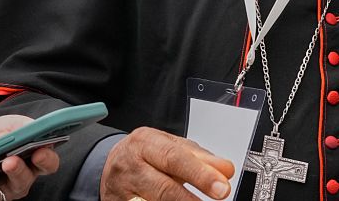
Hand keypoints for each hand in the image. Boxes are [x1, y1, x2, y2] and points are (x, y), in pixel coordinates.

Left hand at [0, 115, 59, 199]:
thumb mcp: (8, 124)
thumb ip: (17, 127)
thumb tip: (15, 136)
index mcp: (32, 163)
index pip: (48, 165)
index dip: (46, 159)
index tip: (39, 151)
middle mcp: (17, 183)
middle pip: (21, 183)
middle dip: (16, 171)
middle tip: (8, 161)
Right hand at [101, 127, 233, 200]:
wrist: (112, 164)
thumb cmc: (146, 154)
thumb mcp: (171, 147)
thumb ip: (200, 158)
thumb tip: (226, 170)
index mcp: (146, 142)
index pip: (176, 159)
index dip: (201, 174)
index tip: (222, 186)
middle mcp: (131, 165)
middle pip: (163, 187)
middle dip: (191, 199)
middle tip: (217, 197)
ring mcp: (122, 189)